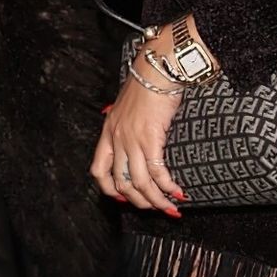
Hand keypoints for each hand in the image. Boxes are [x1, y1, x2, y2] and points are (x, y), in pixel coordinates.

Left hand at [89, 73, 187, 215]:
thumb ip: (128, 124)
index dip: (109, 189)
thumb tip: (137, 135)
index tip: (123, 198)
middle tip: (155, 208)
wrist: (157, 68)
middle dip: (139, 202)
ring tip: (171, 208)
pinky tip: (178, 192)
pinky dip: (168, 186)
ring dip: (157, 200)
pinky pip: (157, 171)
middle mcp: (117, 139)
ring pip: (140, 183)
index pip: (98, 170)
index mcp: (108, 132)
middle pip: (122, 183)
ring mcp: (132, 140)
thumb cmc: (148, 83)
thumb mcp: (129, 106)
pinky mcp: (150, 138)